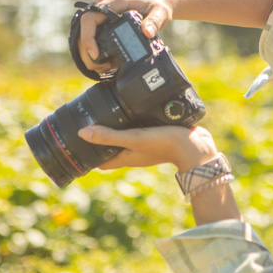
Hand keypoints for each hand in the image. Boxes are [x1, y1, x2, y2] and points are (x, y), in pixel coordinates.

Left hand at [77, 124, 218, 173]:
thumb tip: (82, 133)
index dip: (87, 155)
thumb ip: (109, 136)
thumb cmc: (165, 145)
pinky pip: (139, 130)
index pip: (100, 162)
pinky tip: (132, 110)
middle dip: (100, 139)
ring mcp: (146, 145)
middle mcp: (134, 153)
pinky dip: (132, 123)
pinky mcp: (157, 136)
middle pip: (111, 148)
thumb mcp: (134, 138)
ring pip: (124, 139)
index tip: (76, 144)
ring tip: (106, 114)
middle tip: (88, 123)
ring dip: (115, 129)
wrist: (196, 147)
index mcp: (125, 157)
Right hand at [79, 0, 173, 73]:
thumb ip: (154, 22)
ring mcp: (100, 13)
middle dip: (86, 50)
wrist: (155, 2)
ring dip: (88, 53)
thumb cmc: (156, 6)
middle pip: (84, 28)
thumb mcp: (160, 13)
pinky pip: (91, 35)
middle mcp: (103, 5)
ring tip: (103, 68)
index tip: (95, 54)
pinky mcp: (102, 21)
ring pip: (85, 33)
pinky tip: (103, 63)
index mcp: (114, 1)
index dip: (88, 37)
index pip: (90, 18)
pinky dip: (94, 50)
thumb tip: (147, 32)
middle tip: (100, 67)